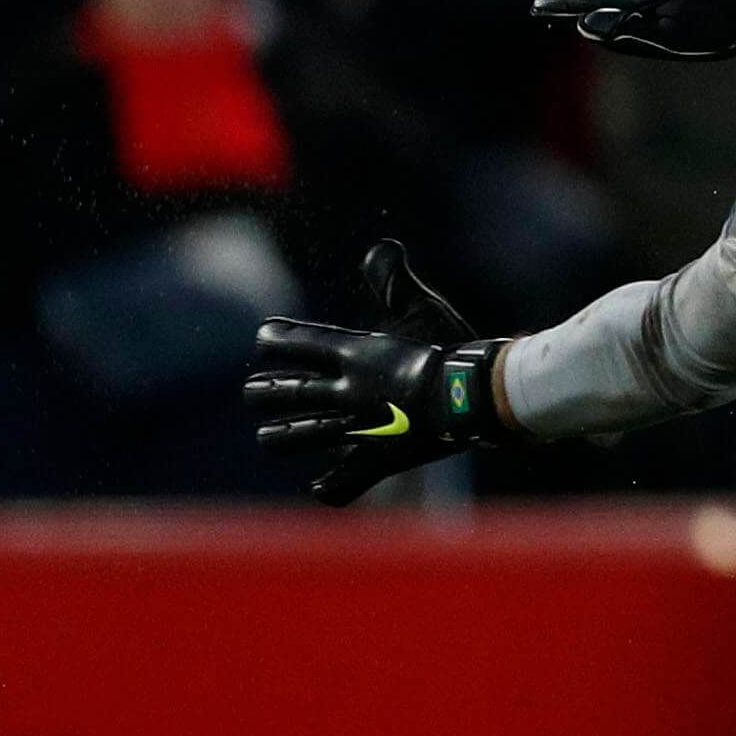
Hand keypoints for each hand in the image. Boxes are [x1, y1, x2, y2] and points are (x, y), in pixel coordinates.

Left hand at [242, 240, 509, 504]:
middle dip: (263, 391)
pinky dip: (331, 487)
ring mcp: (358, 428)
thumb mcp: (423, 307)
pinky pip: (343, 482)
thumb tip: (381, 249)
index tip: (267, 338)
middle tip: (258, 391)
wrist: (477, 395)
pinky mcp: (380, 460)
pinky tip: (321, 486)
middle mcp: (345, 391)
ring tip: (269, 436)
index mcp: (353, 352)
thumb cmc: (454, 348)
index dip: (273, 340)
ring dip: (279, 436)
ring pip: (296, 437)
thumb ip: (394, 279)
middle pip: (280, 392)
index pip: (292, 343)